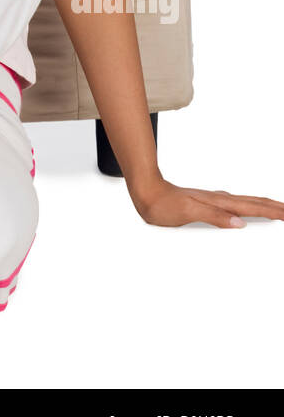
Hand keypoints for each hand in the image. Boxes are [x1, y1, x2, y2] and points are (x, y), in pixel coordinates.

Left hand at [130, 174, 283, 227]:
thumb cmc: (164, 205)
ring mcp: (214, 201)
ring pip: (246, 204)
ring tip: (277, 211)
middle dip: (275, 207)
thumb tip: (240, 223)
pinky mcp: (207, 205)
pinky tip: (245, 214)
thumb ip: (215, 217)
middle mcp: (219, 200)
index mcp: (219, 202)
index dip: (273, 211)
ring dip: (263, 207)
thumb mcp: (189, 212)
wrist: (146, 193)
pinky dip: (248, 210)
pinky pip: (234, 207)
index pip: (253, 206)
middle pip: (254, 203)